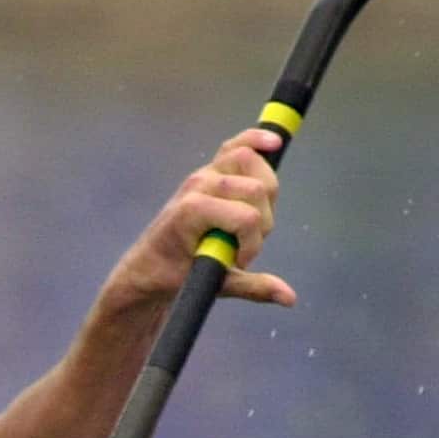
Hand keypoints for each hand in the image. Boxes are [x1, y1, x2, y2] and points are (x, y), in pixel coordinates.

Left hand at [110, 127, 296, 308]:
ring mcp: (204, 174)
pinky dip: (256, 139)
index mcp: (192, 212)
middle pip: (257, 190)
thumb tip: (289, 297)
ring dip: (264, 192)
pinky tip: (273, 143)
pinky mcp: (211, 171)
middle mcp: (197, 186)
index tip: (240, 262)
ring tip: (252, 219)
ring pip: (252, 163)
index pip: (246, 217)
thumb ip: (252, 286)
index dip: (252, 243)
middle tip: (244, 244)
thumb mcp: (213, 283)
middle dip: (261, 222)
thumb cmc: (177, 275)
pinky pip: (237, 145)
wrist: (149, 266)